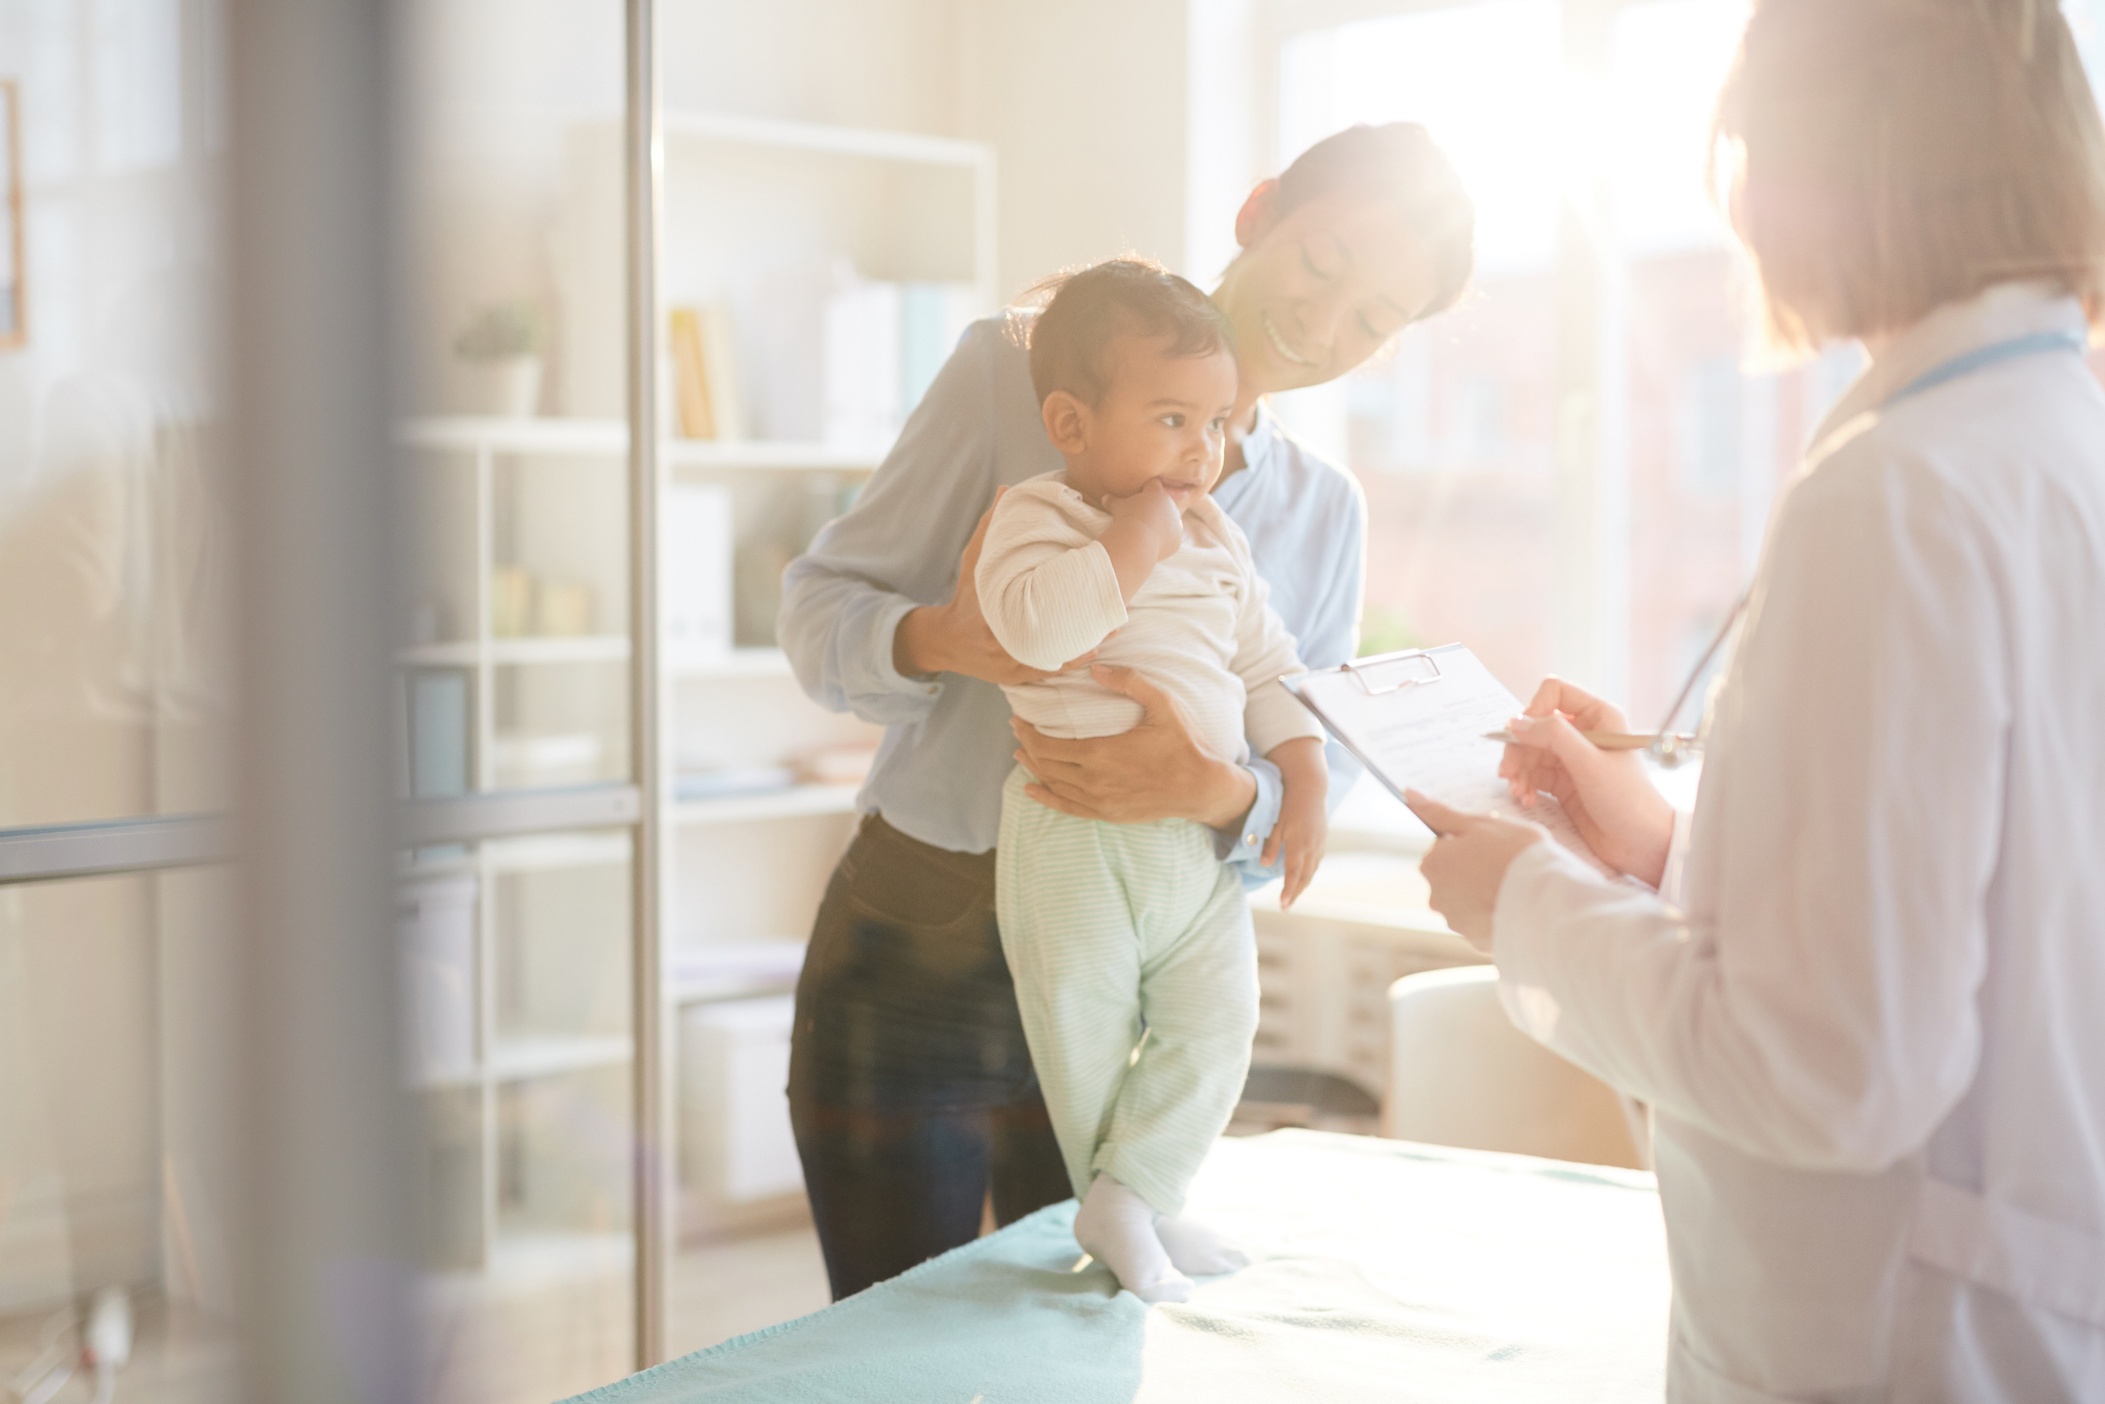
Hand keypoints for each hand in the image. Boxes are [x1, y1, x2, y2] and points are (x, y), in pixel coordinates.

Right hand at [893, 489, 1097, 685]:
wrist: (946, 640)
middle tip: (1114, 611)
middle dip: (1085, 625)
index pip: (1037, 604)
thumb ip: (991, 527)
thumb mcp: (974, 559)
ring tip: (1111, 632)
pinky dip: (1071, 661)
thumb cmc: (966, 596)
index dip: (1070, 597)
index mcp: (997, 610)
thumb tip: (1006, 489)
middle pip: (1054, 635)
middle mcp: (1004, 640)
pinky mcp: (1015, 677)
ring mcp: (1010, 662)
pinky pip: (1049, 670)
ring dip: (1084, 645)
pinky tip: (1093, 652)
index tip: (1094, 584)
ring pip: (1056, 656)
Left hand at [1011, 664, 1256, 827]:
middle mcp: (1094, 780)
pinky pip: (1067, 808)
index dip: (1027, 733)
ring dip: (1033, 769)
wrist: (1202, 787)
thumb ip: (1130, 682)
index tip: (1018, 719)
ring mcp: (1100, 800)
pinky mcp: (1107, 813)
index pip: (1047, 745)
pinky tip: (1032, 790)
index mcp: (1101, 753)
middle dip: (1026, 746)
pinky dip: (1046, 798)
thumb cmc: (1183, 744)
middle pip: (1045, 764)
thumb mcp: (1162, 704)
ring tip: (1020, 754)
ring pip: (1053, 785)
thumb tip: (1096, 669)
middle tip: (1017, 730)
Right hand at [1102, 479, 1184, 563]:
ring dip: (1162, 524)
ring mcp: (1176, 523)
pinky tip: (1153, 544)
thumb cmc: (1126, 519)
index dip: (1146, 489)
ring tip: (1148, 531)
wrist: (1137, 540)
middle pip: (1164, 504)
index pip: (1153, 485)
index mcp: (1157, 493)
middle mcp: (1170, 505)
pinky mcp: (1177, 539)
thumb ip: (1113, 501)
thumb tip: (1104, 498)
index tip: (1140, 494)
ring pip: (1170, 522)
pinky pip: (1171, 539)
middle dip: (1155, 508)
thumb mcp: (1117, 508)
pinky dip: (1164, 541)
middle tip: (1143, 515)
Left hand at [1267, 738, 1327, 907]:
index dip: (1288, 891)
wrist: (1309, 788)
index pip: (1293, 874)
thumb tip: (1262, 864)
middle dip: (1295, 893)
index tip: (1282, 904)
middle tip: (1286, 906)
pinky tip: (1303, 875)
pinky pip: (1316, 861)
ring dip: (1303, 884)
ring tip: (1293, 895)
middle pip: (1304, 877)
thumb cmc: (1288, 804)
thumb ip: (1270, 846)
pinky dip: (1309, 872)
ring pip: (1312, 870)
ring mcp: (1319, 843)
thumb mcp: (1276, 824)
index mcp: (1298, 845)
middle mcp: (1311, 847)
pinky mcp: (1322, 839)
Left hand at [1404, 791, 1545, 951]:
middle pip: (1454, 876)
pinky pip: (1484, 922)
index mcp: (1433, 862)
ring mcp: (1455, 921)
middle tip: (1506, 864)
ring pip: (1468, 901)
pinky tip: (1516, 906)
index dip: (1471, 843)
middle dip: (1475, 869)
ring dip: (1485, 894)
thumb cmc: (1515, 855)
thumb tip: (1409, 796)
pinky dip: (1496, 914)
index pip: (1445, 848)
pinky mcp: (1476, 941)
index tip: (1492, 844)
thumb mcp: (1479, 824)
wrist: (1546, 904)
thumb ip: (1441, 813)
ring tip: (1515, 886)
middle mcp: (1435, 895)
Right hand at [1498, 677, 1673, 887]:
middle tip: (1509, 772)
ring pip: (1529, 751)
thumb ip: (1553, 737)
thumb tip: (1515, 722)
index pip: (1554, 693)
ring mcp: (1572, 757)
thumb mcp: (1590, 763)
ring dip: (1519, 770)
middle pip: (1535, 725)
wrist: (1641, 844)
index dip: (1535, 710)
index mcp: (1599, 716)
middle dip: (1519, 748)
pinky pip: (1533, 774)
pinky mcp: (1564, 782)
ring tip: (1518, 791)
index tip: (1522, 734)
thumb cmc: (1629, 800)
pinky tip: (1527, 799)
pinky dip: (1525, 784)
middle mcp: (1584, 732)